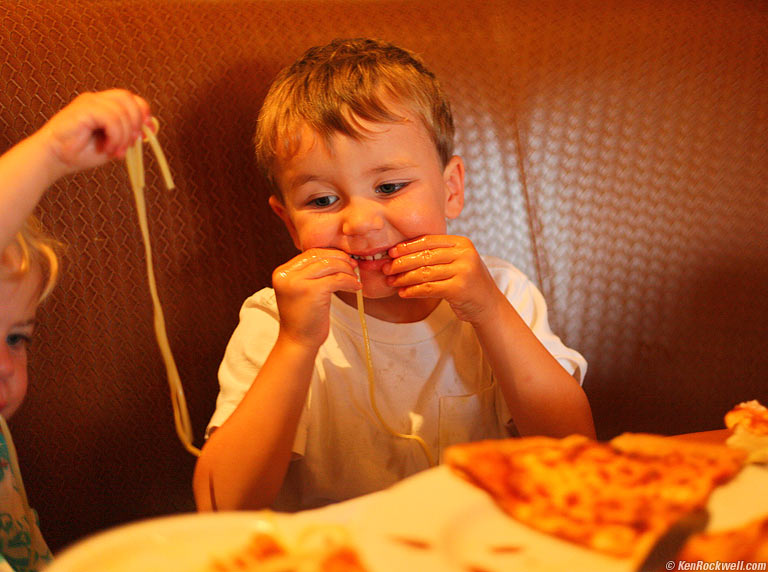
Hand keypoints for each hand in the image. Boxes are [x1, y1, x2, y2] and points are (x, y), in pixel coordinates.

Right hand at [35, 89, 151, 177]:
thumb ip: (129, 135)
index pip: (131, 99)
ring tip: (115, 151)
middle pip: (129, 99)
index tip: (149, 131)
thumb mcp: (113, 144)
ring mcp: (89, 102)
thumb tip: (149, 130)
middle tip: (130, 144)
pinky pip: (110, 118)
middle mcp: (97, 99)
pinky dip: (115, 136)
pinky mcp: (83, 108)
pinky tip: (107, 147)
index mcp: (104, 105)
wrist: (55, 158)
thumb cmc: (81, 152)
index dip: (143, 112)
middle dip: (136, 123)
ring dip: (124, 136)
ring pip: (121, 111)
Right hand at [272, 248, 359, 347]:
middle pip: (319, 255)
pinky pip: (337, 279)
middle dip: (340, 259)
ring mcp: (297, 282)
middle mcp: (287, 275)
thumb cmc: (303, 318)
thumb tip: (335, 257)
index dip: (330, 254)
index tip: (344, 259)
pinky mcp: (311, 291)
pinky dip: (350, 281)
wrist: (298, 341)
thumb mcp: (300, 290)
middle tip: (353, 266)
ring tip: (354, 279)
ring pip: (330, 265)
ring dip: (347, 270)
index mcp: (282, 272)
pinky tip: (356, 287)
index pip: (310, 253)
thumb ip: (309, 274)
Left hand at [384, 235, 500, 323]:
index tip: (391, 252)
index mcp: (461, 243)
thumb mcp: (456, 262)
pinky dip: (413, 290)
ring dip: (404, 278)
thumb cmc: (466, 282)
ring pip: (425, 272)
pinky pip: (429, 288)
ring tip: (391, 282)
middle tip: (386, 269)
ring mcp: (463, 271)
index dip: (407, 246)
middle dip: (402, 262)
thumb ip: (436, 254)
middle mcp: (464, 254)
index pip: (429, 240)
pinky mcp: (459, 288)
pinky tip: (403, 292)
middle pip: (425, 255)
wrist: (487, 304)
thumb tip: (400, 253)